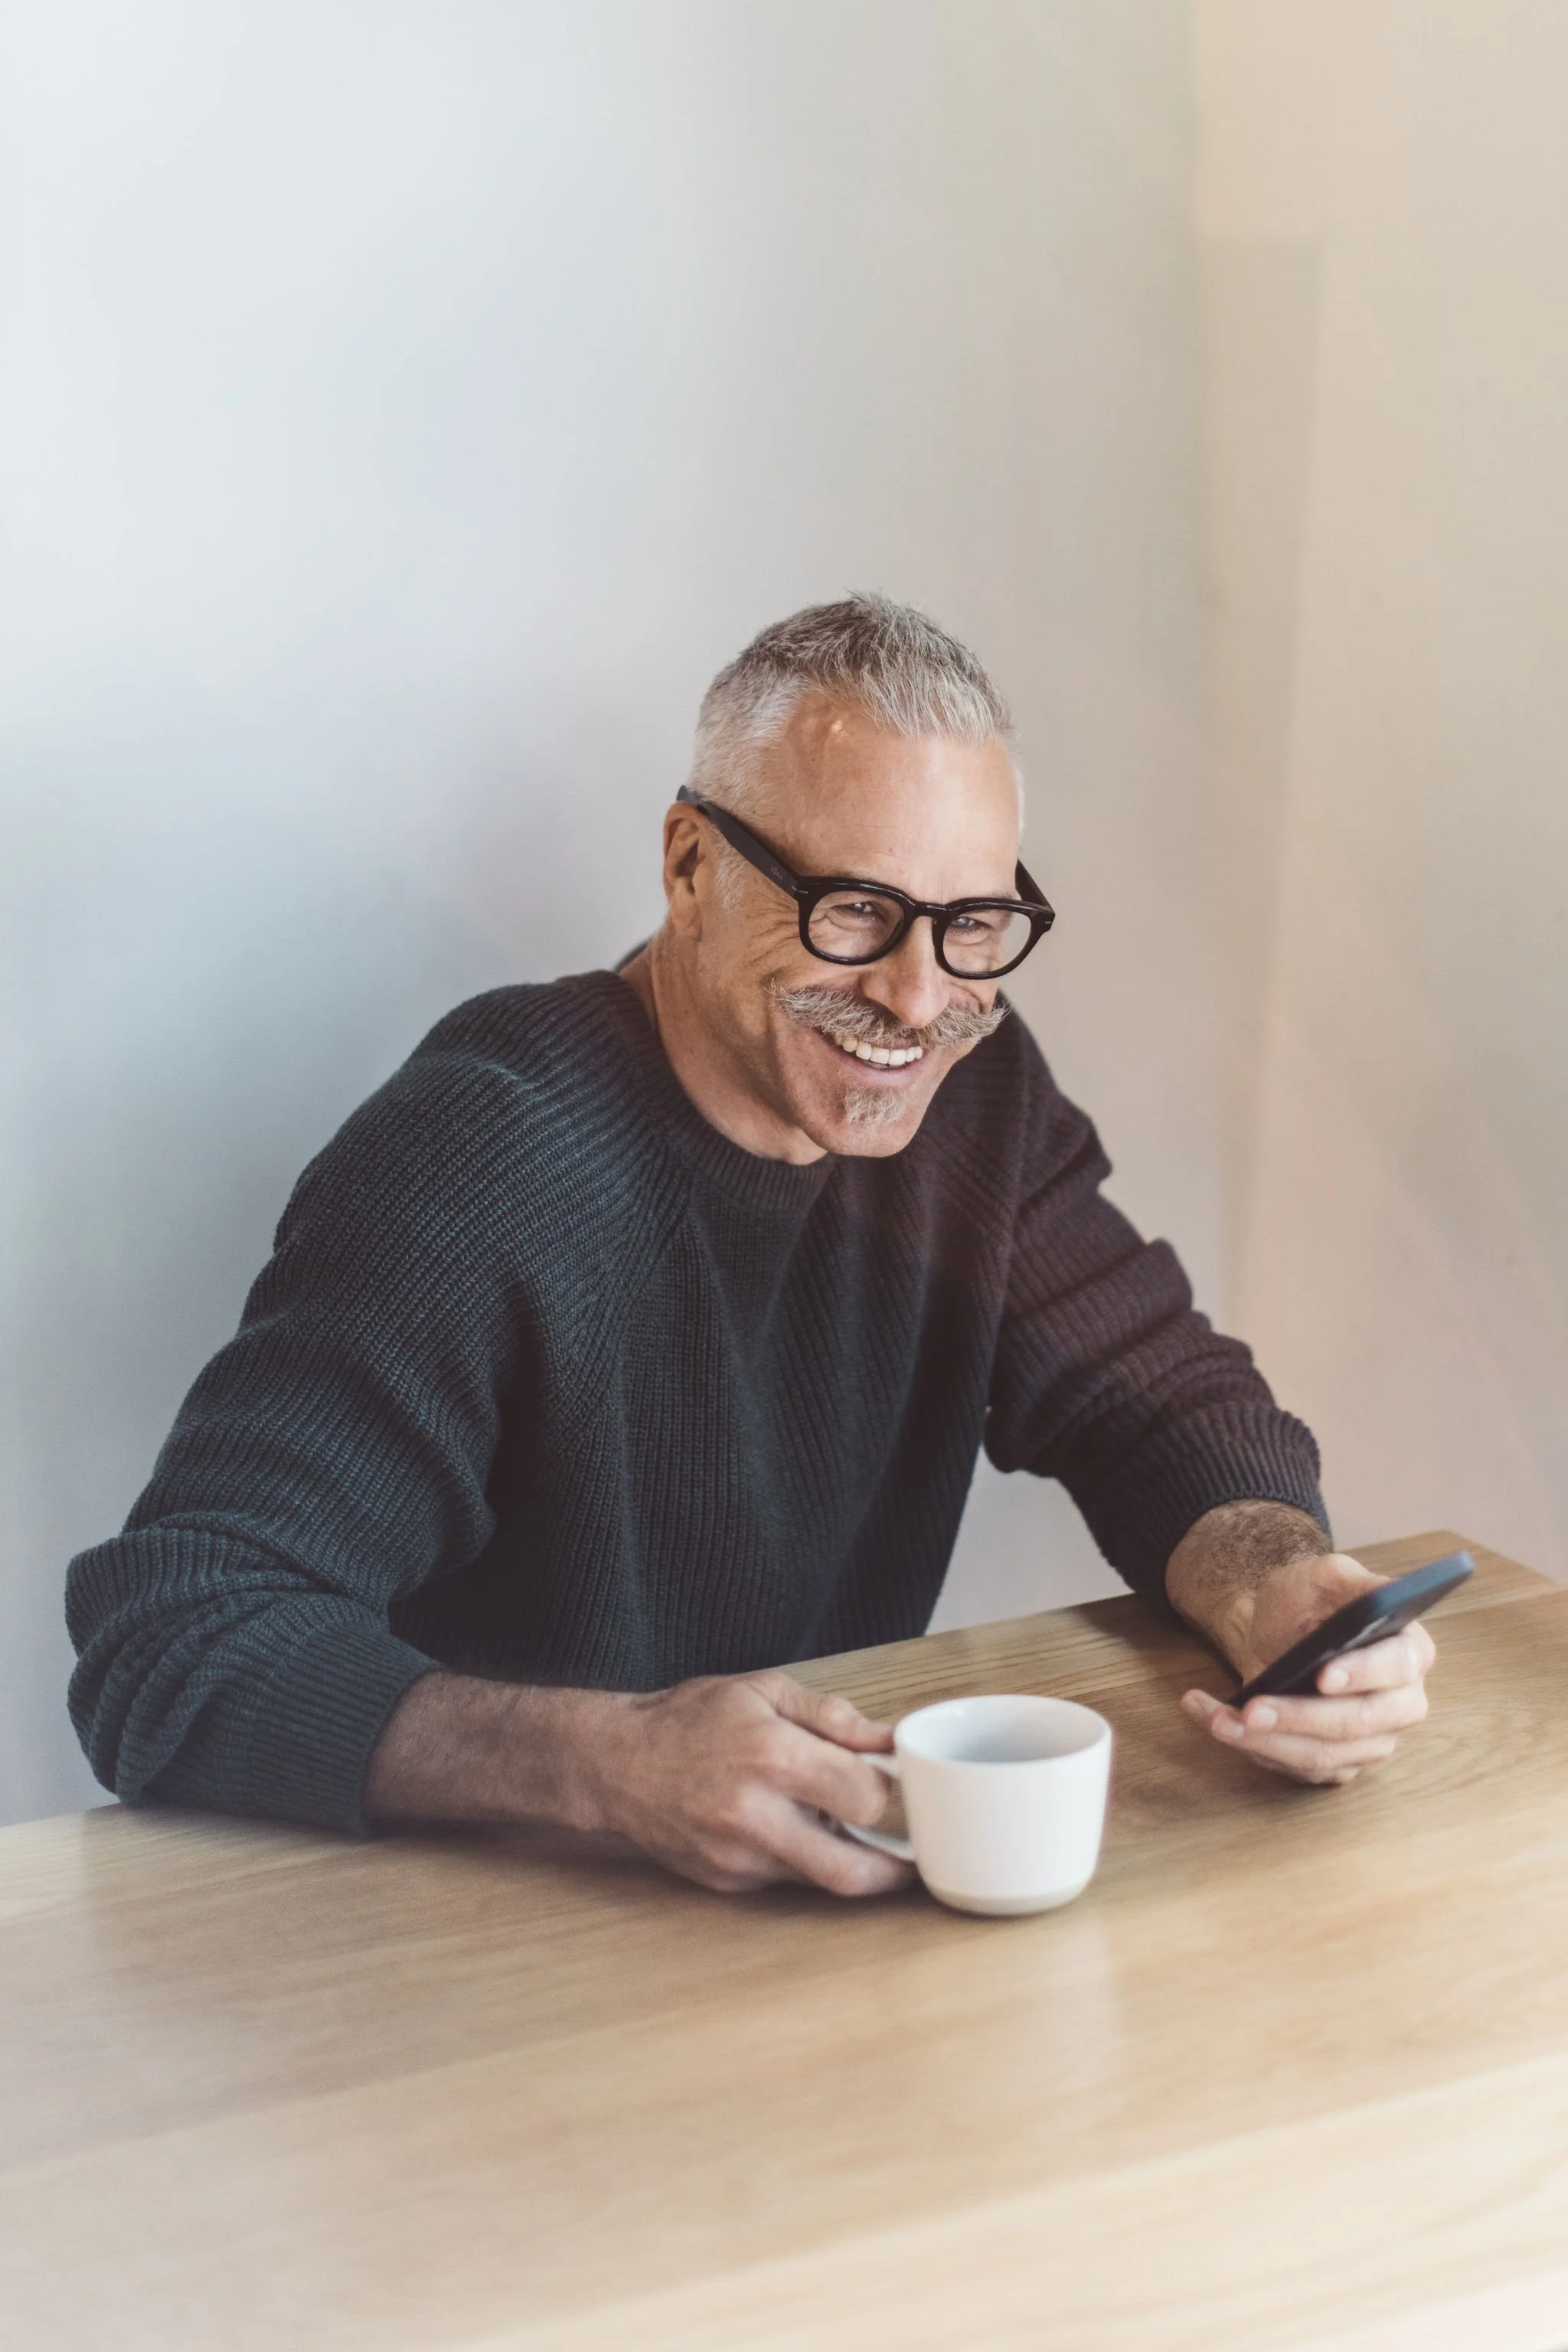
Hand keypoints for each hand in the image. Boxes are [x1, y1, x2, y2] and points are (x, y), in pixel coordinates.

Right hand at [585, 1671, 914, 1896]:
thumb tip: (888, 1741)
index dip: (888, 1791)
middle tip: (912, 1855)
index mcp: (773, 1758)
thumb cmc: (691, 1718)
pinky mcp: (728, 1882)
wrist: (616, 1762)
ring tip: (851, 1831)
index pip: (866, 1798)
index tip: (891, 1781)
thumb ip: (832, 1716)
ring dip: (848, 1861)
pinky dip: (804, 1861)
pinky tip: (793, 1829)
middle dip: (894, 1868)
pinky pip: (787, 1881)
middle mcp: (757, 1817)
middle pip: (854, 1871)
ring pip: (823, 1881)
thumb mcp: (763, 1691)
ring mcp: (740, 1858)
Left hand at [1180, 1553, 1434, 1785]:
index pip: (1397, 1667)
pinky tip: (1215, 1722)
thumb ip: (1351, 1579)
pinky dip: (1252, 1749)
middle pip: (1357, 1724)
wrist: (1276, 1629)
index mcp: (1410, 1650)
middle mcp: (1401, 1703)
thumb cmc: (1306, 1600)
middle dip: (1298, 1718)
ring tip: (1218, 1720)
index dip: (1361, 1674)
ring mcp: (1372, 1740)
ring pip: (1322, 1755)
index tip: (1321, 1676)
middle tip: (1252, 1710)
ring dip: (1264, 1741)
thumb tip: (1381, 1593)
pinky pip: (1297, 1769)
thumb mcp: (1324, 1574)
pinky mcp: (1338, 1763)